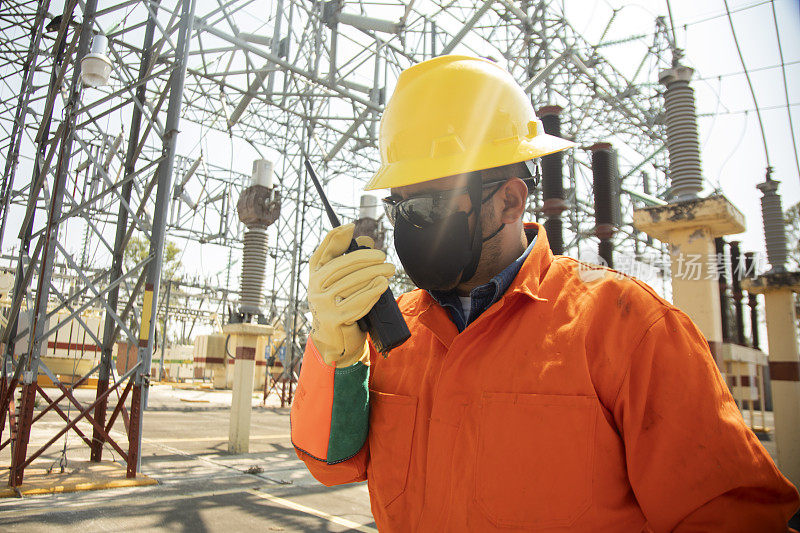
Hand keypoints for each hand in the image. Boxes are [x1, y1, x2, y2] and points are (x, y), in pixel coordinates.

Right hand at [308, 224, 394, 366]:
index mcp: (316, 273)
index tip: (351, 227)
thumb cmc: (342, 304)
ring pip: (350, 283)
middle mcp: (315, 287)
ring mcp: (322, 304)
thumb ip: (352, 259)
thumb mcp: (344, 281)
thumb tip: (366, 239)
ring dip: (373, 274)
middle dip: (365, 258)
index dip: (336, 237)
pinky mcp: (333, 319)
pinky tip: (382, 286)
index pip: (324, 251)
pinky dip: (371, 293)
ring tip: (389, 270)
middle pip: (341, 266)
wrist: (335, 340)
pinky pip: (355, 302)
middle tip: (384, 257)